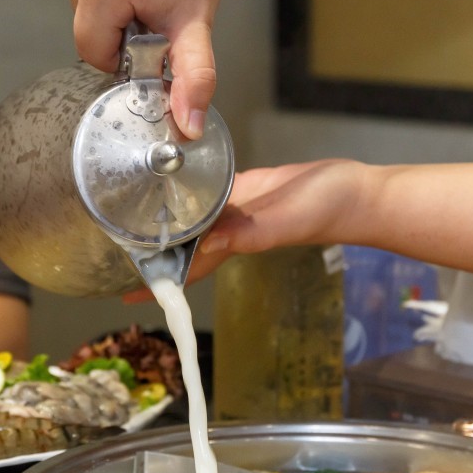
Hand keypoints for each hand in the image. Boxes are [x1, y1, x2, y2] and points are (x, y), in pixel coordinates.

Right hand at [59, 0, 229, 138]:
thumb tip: (187, 124)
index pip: (96, 55)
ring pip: (89, 7)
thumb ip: (192, 75)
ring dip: (118, 9)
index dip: (128, 58)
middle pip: (90, 31)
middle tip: (156, 10)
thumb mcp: (195, 18)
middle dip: (124, 31)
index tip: (152, 41)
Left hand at [120, 158, 368, 302]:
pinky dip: (192, 192)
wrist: (358, 192)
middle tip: (114, 243)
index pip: (188, 266)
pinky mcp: (249, 188)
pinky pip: (212, 193)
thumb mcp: (283, 220)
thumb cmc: (327, 209)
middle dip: (153, 249)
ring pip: (195, 218)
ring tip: (131, 215)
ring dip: (168, 220)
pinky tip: (174, 183)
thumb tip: (204, 246)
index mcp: (234, 241)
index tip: (123, 289)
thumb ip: (246, 233)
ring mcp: (240, 209)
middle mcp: (231, 229)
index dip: (158, 280)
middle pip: (184, 244)